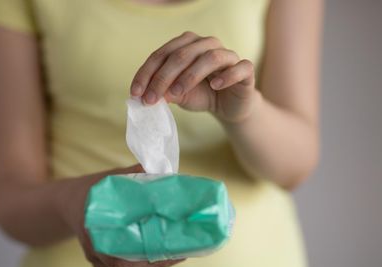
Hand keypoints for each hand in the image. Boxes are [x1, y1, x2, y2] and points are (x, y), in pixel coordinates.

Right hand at [60, 164, 184, 266]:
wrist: (68, 202)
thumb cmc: (93, 190)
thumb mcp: (112, 178)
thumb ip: (136, 174)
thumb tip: (164, 171)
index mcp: (93, 233)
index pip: (122, 257)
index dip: (150, 257)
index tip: (174, 251)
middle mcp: (94, 251)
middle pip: (130, 266)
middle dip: (159, 260)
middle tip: (184, 250)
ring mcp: (98, 260)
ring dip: (155, 263)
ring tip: (180, 252)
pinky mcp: (103, 263)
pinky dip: (146, 262)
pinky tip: (165, 254)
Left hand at [130, 31, 257, 122]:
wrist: (228, 107)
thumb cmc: (201, 95)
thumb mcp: (178, 94)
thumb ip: (165, 91)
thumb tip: (150, 94)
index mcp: (187, 45)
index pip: (162, 54)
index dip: (147, 73)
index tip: (135, 93)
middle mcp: (207, 44)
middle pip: (182, 54)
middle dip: (163, 78)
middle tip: (151, 99)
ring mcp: (228, 54)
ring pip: (210, 58)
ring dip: (190, 76)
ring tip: (177, 94)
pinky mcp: (245, 69)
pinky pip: (239, 67)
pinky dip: (227, 75)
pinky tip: (215, 86)